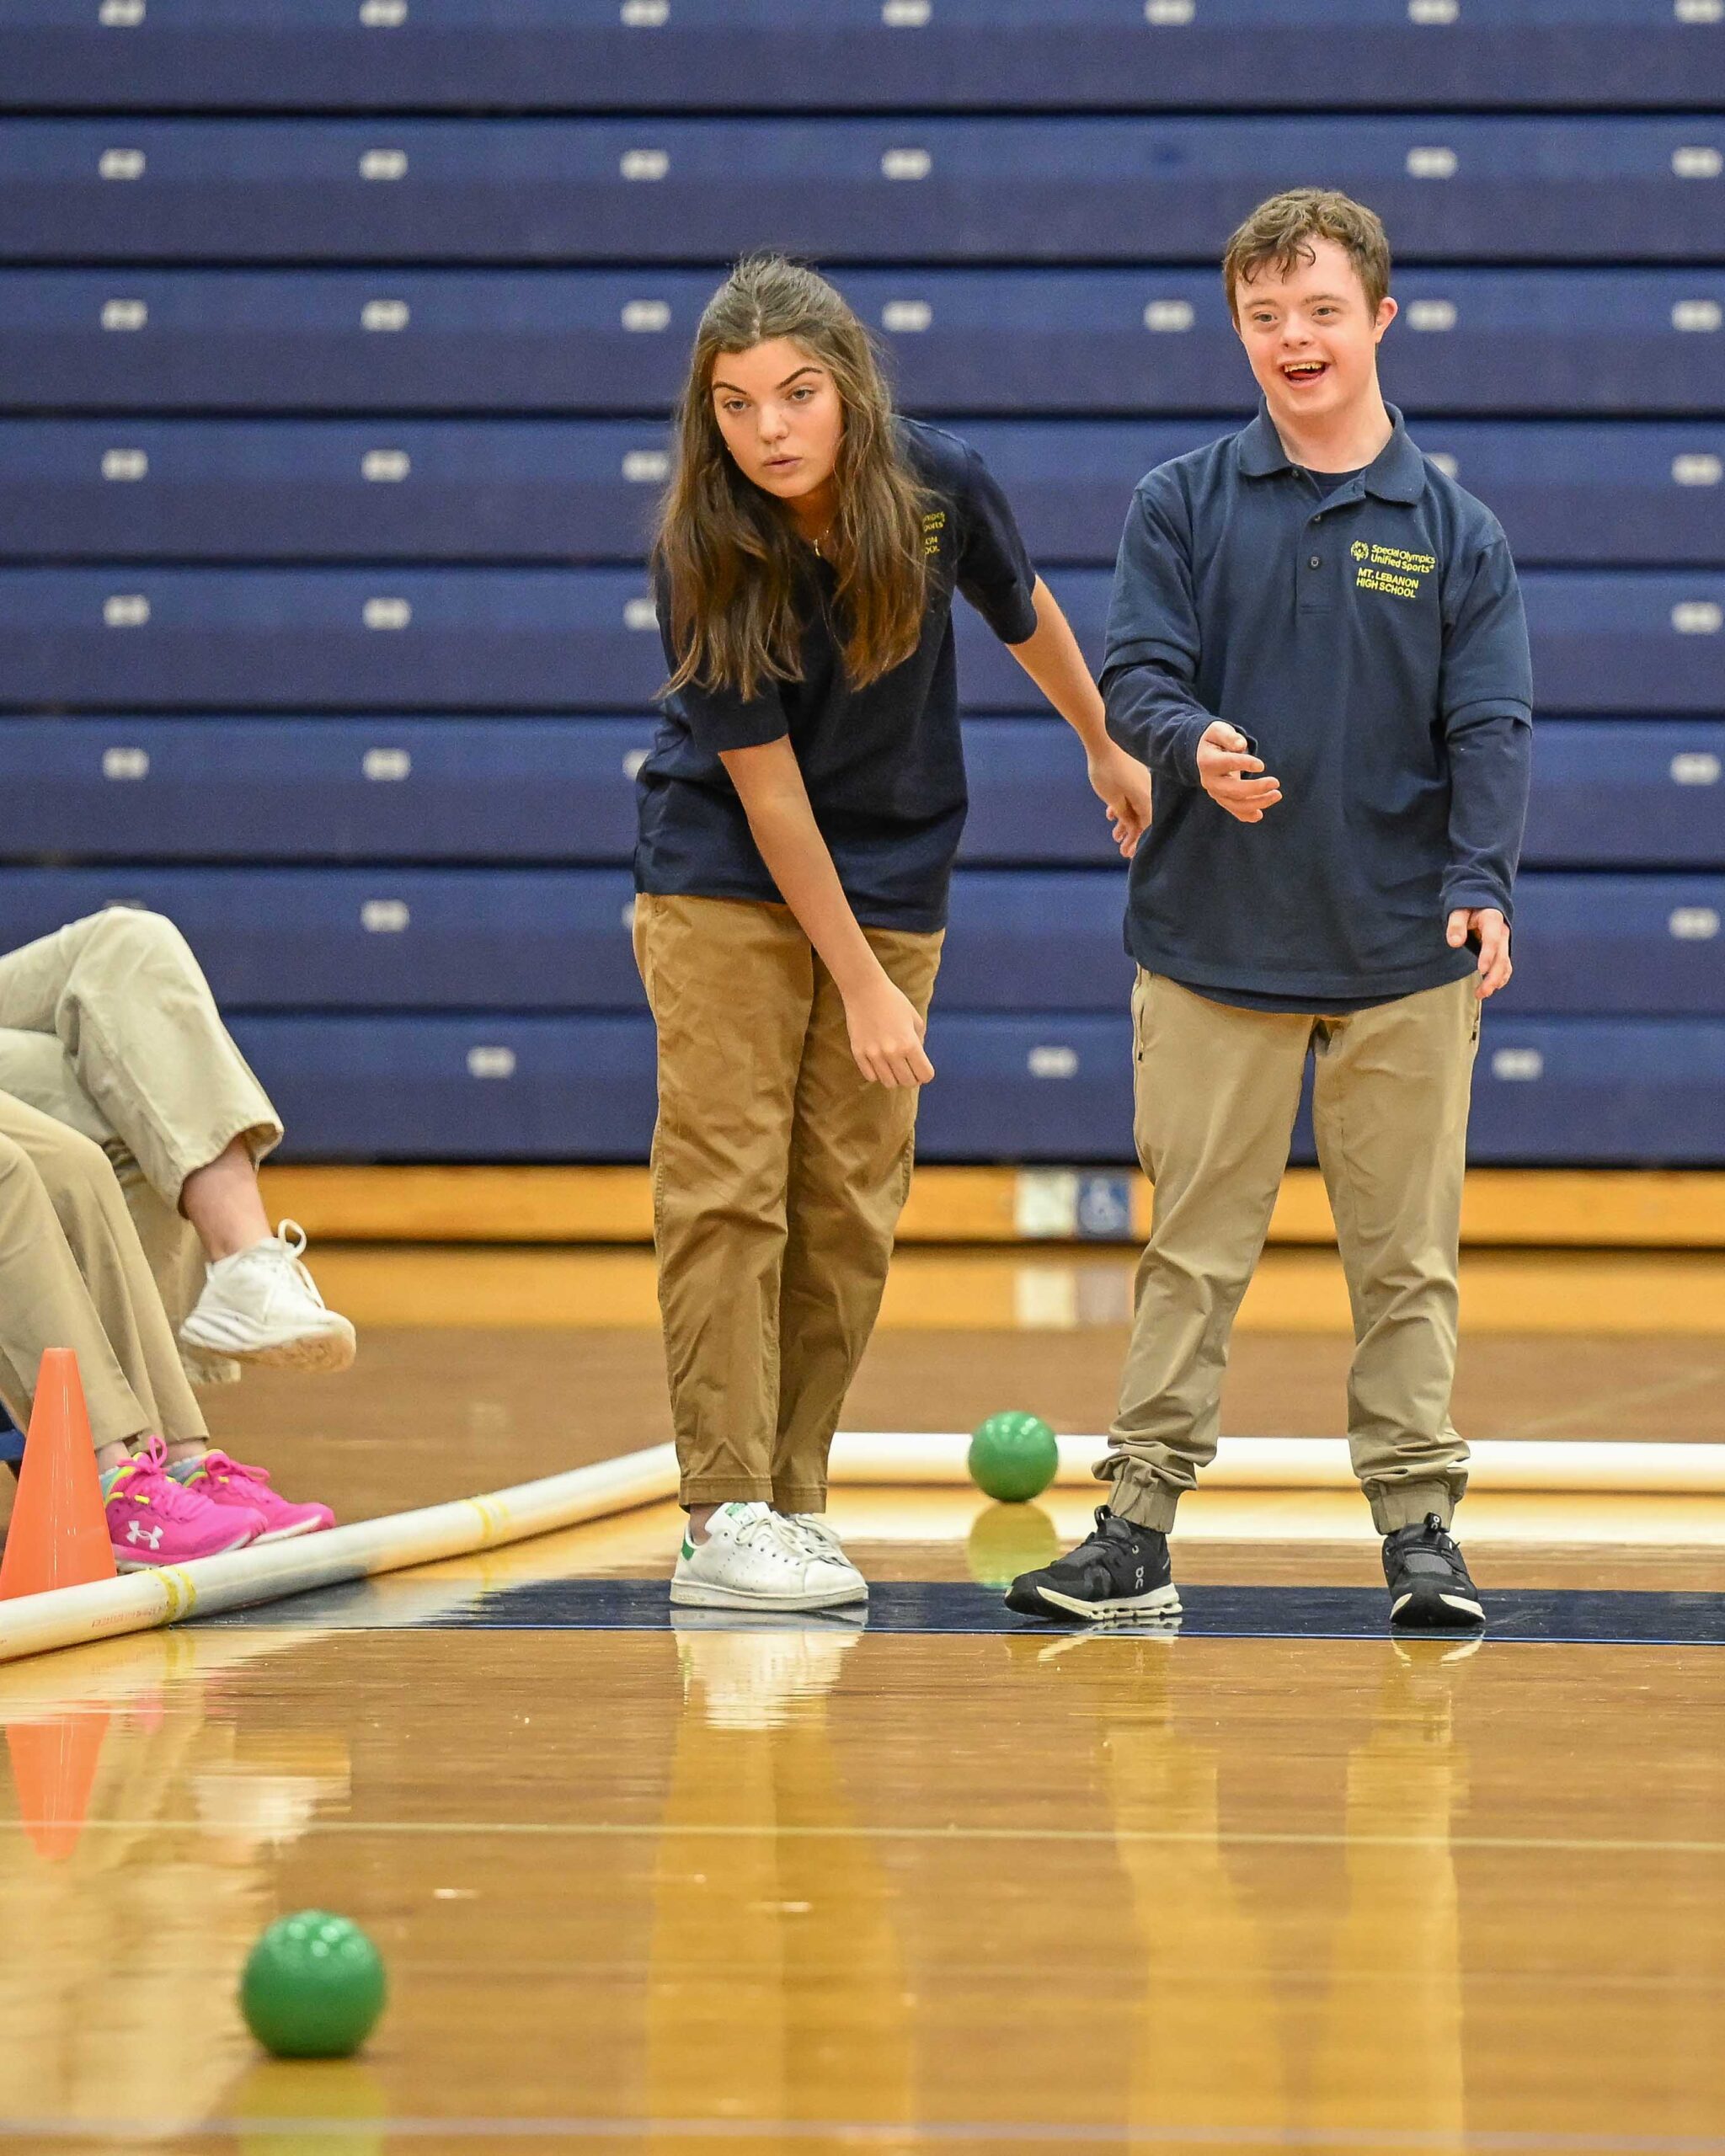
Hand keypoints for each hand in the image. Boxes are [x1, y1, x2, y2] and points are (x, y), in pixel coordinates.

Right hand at [845, 972, 934, 1087]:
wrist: (865, 990)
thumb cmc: (893, 1001)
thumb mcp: (915, 1019)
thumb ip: (919, 1041)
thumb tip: (918, 1059)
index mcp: (910, 1044)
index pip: (925, 1075)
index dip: (925, 1073)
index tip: (921, 1068)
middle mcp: (892, 1053)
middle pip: (907, 1082)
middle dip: (911, 1078)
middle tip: (908, 1068)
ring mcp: (873, 1055)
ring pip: (888, 1083)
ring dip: (894, 1077)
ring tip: (893, 1066)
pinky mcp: (858, 1054)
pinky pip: (870, 1076)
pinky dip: (877, 1073)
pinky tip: (878, 1062)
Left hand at [1087, 746, 1152, 859]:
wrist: (1103, 740)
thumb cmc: (1107, 771)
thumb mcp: (1114, 800)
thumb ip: (1125, 816)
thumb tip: (1134, 828)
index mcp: (1147, 799)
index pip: (1148, 826)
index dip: (1140, 842)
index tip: (1131, 854)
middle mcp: (1149, 792)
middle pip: (1144, 819)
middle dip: (1133, 836)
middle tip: (1123, 850)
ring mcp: (1142, 784)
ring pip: (1136, 808)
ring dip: (1126, 823)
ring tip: (1115, 835)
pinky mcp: (1135, 777)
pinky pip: (1131, 797)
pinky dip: (1123, 808)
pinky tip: (1111, 815)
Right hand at [1197, 720, 1280, 823]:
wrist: (1203, 754)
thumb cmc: (1215, 740)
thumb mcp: (1219, 730)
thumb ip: (1228, 736)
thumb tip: (1240, 744)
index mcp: (1208, 761)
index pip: (1227, 763)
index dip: (1244, 764)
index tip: (1262, 766)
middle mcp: (1209, 781)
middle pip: (1233, 789)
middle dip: (1255, 788)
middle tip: (1276, 782)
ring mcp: (1215, 793)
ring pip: (1236, 804)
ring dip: (1257, 802)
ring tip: (1276, 795)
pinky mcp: (1222, 799)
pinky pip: (1234, 810)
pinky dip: (1246, 815)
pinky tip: (1259, 815)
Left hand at [1447, 906, 1511, 998]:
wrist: (1480, 902)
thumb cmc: (1467, 906)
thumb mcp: (1458, 910)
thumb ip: (1456, 924)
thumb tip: (1454, 943)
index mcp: (1492, 920)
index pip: (1492, 940)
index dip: (1488, 955)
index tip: (1481, 970)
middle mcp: (1502, 932)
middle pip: (1502, 957)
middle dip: (1493, 976)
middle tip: (1481, 992)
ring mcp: (1503, 941)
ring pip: (1505, 964)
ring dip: (1496, 981)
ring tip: (1481, 994)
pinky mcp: (1501, 949)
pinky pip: (1505, 965)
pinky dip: (1500, 977)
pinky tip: (1491, 988)